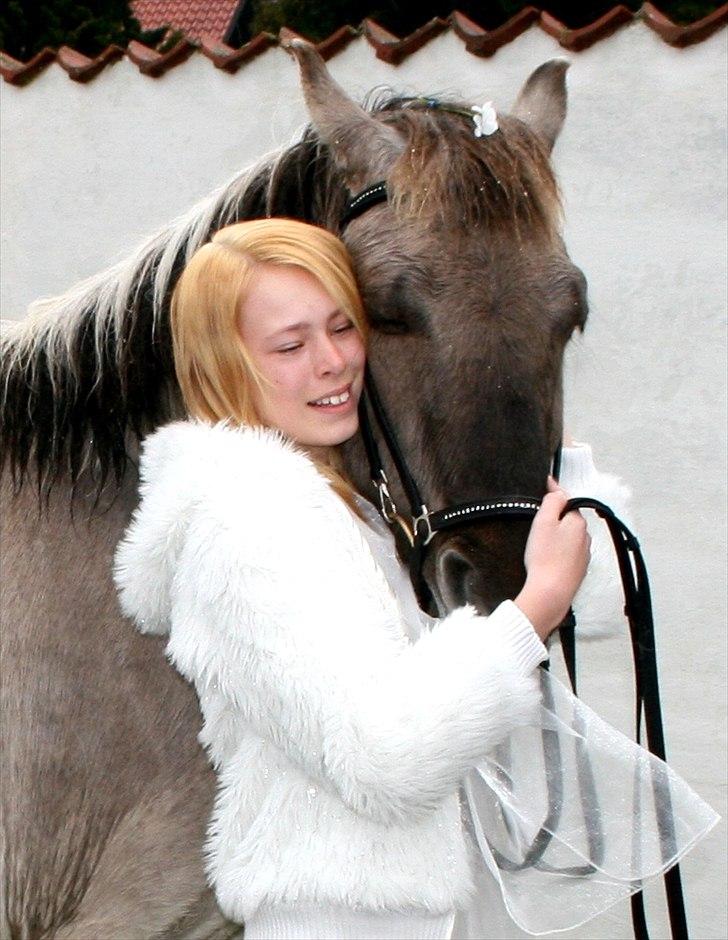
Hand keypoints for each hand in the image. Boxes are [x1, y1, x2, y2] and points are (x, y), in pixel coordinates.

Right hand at [514, 478, 590, 640]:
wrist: (550, 593)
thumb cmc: (545, 557)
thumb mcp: (544, 521)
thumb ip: (552, 501)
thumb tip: (558, 490)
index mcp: (578, 522)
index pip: (567, 500)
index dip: (555, 493)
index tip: (548, 482)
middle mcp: (585, 537)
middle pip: (568, 519)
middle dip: (555, 518)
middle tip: (536, 523)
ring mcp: (583, 556)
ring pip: (569, 538)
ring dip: (558, 536)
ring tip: (540, 544)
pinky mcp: (578, 571)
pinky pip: (568, 554)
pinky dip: (558, 553)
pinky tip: (546, 559)